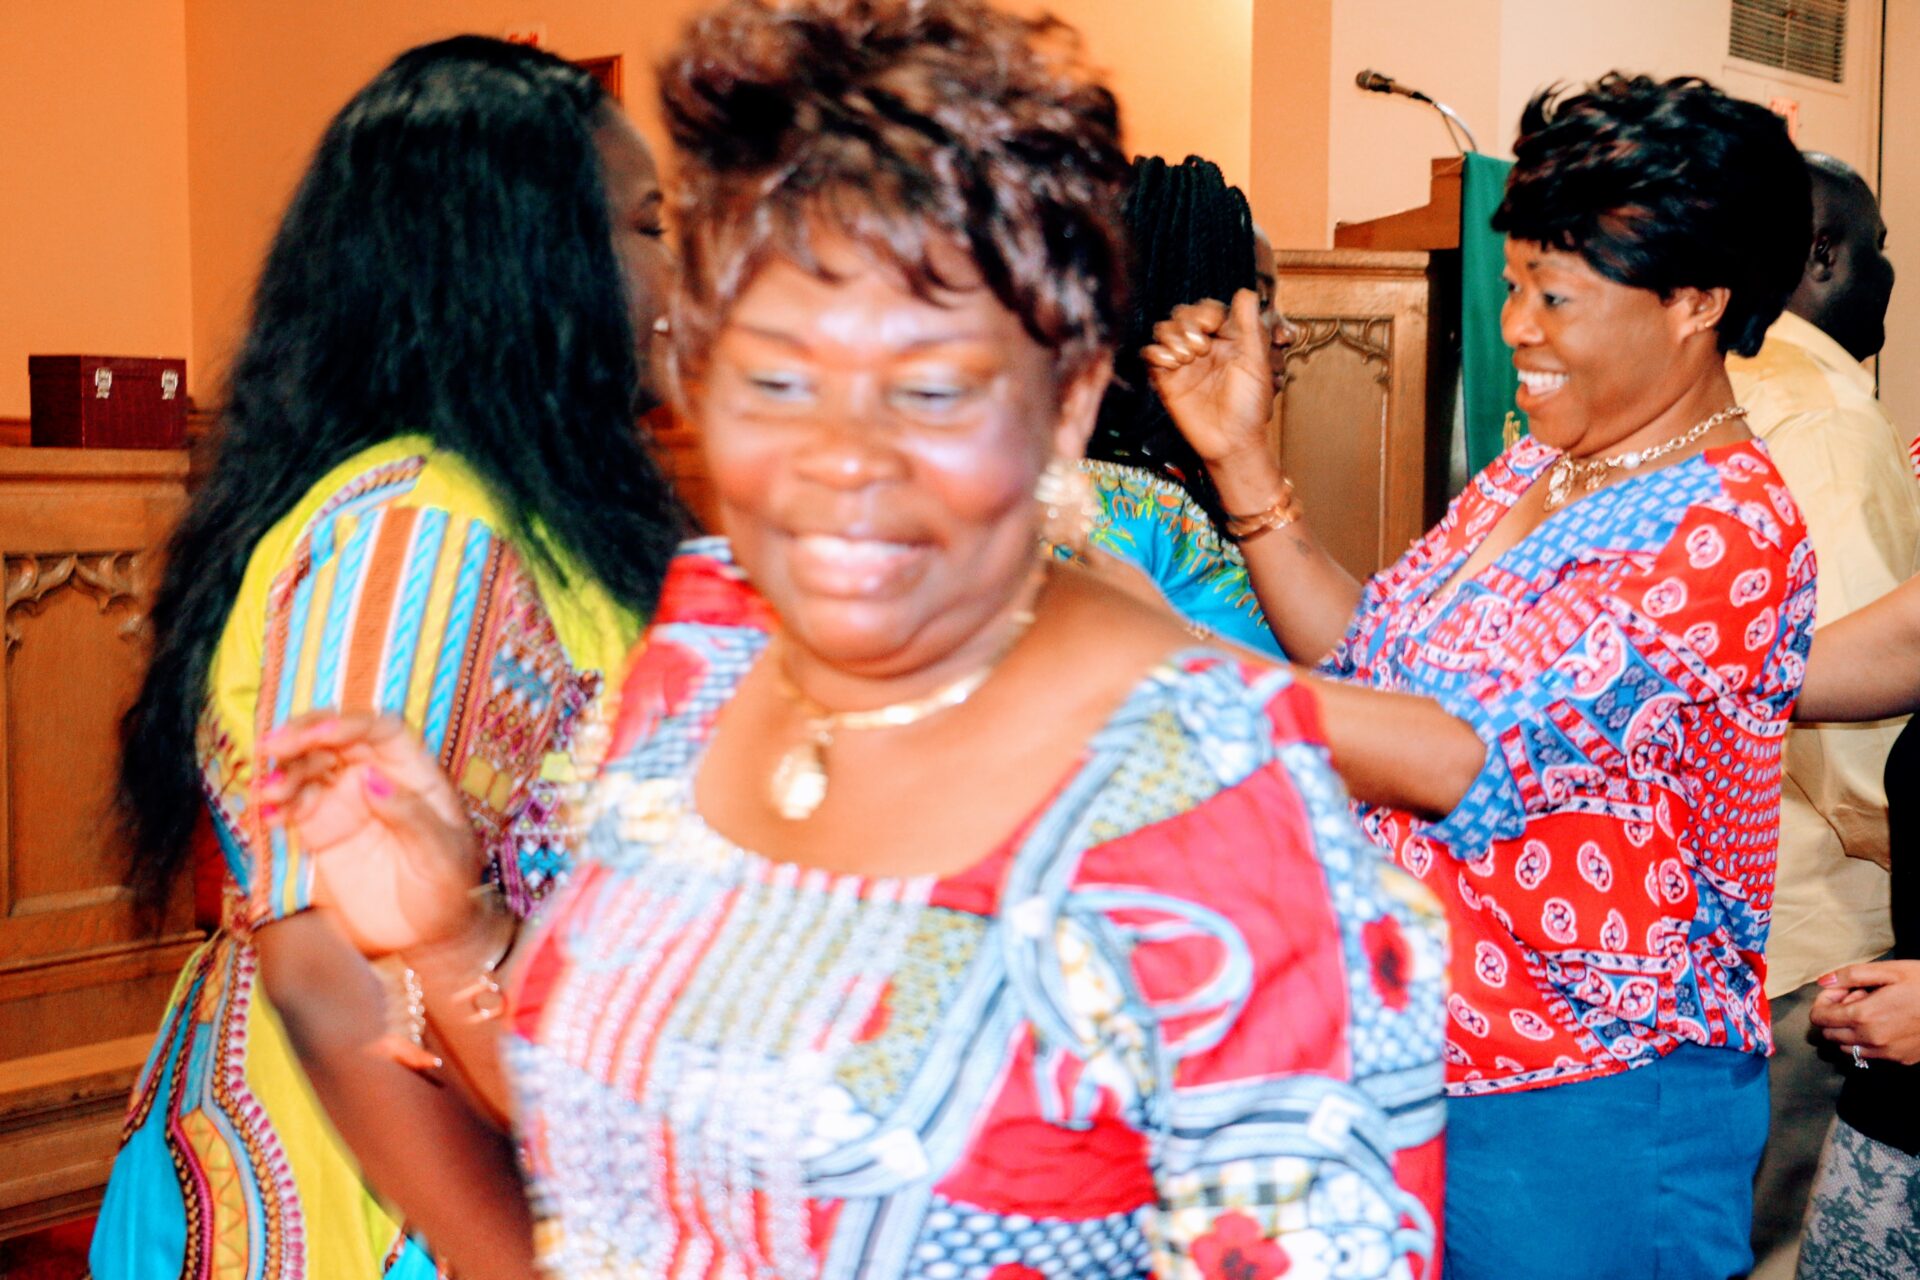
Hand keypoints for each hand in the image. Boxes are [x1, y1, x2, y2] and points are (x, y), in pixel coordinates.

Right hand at [257, 713, 482, 958]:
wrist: (432, 935)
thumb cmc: (451, 889)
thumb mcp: (441, 854)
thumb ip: (409, 815)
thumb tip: (370, 777)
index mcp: (414, 773)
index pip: (380, 730)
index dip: (348, 723)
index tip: (318, 734)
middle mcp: (376, 779)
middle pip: (335, 741)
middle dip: (301, 737)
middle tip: (272, 748)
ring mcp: (346, 803)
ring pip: (308, 769)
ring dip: (283, 774)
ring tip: (267, 794)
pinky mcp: (322, 831)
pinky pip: (293, 807)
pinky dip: (275, 807)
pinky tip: (265, 816)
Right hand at [1141, 289, 1276, 469]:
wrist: (1231, 442)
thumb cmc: (1250, 405)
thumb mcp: (1255, 362)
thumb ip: (1249, 325)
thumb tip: (1244, 291)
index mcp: (1226, 338)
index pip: (1207, 309)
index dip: (1205, 312)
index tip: (1212, 327)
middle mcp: (1203, 346)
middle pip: (1182, 314)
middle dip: (1186, 323)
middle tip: (1199, 348)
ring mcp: (1183, 362)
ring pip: (1163, 330)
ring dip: (1172, 337)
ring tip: (1186, 358)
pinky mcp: (1165, 379)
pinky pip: (1150, 354)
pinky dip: (1157, 354)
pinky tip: (1172, 366)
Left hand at [1811, 960, 1919, 1064]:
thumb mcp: (1889, 971)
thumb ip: (1850, 975)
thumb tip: (1823, 981)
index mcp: (1863, 1016)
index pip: (1819, 1018)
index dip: (1823, 1002)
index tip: (1839, 991)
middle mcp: (1871, 1040)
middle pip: (1830, 1034)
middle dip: (1836, 1015)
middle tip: (1859, 997)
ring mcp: (1886, 1053)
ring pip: (1848, 1047)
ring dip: (1850, 1029)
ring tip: (1873, 1010)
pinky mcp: (1900, 1060)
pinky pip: (1869, 1054)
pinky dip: (1867, 1040)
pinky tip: (1886, 1023)